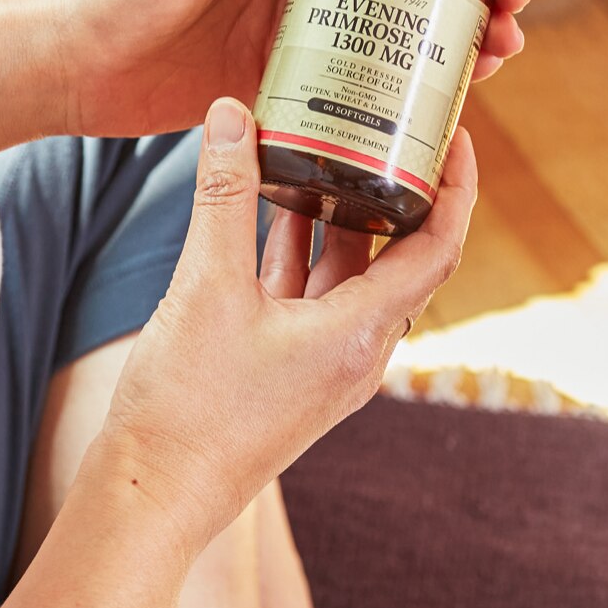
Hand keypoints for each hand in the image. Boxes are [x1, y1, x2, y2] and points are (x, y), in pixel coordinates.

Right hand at [93, 98, 476, 552]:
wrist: (151, 493)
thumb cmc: (187, 407)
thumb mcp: (205, 285)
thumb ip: (221, 194)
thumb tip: (233, 114)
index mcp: (359, 335)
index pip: (439, 248)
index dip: (456, 187)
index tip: (455, 135)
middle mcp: (355, 352)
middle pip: (399, 256)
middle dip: (396, 190)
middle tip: (388, 130)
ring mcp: (322, 364)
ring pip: (347, 273)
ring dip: (339, 215)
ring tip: (324, 150)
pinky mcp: (288, 369)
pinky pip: (309, 294)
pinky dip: (298, 247)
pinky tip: (269, 206)